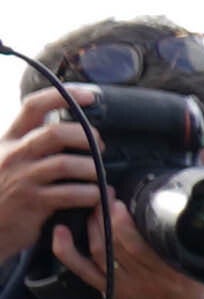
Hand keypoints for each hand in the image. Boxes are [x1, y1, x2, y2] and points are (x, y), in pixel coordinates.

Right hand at [4, 93, 102, 282]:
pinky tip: (96, 195)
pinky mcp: (33, 203)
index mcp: (9, 139)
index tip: (89, 95)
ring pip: (66, 164)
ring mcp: (22, 178)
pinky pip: (71, 194)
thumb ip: (33, 143)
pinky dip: (91, 194)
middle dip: (85, 136)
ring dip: (92, 169)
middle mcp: (13, 155)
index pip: (33, 106)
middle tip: (99, 146)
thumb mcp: (10, 159)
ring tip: (98, 175)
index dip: (63, 96)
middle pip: (54, 133)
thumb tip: (72, 129)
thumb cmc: (6, 191)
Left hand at [12, 102, 203, 298]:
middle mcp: (141, 280)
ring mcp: (120, 285)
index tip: (122, 201)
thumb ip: (189, 249)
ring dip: (93, 225)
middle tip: (104, 194)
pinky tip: (61, 231)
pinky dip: (67, 250)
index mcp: (167, 275)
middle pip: (115, 243)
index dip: (125, 222)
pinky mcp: (105, 289)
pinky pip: (80, 269)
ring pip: (98, 250)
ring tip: (94, 205)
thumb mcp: (200, 274)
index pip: (140, 244)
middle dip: (106, 214)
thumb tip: (187, 217)